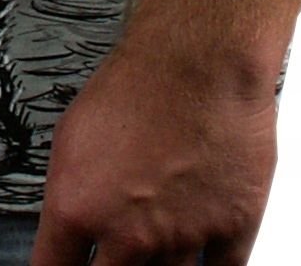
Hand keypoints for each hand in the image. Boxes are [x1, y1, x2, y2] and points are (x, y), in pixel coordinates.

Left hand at [33, 39, 278, 265]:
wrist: (201, 55)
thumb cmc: (140, 81)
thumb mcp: (72, 135)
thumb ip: (70, 195)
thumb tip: (70, 228)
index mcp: (77, 210)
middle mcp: (127, 234)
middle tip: (121, 253)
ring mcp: (181, 238)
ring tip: (159, 242)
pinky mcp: (231, 228)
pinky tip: (202, 261)